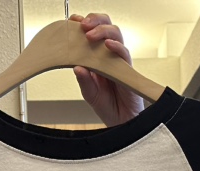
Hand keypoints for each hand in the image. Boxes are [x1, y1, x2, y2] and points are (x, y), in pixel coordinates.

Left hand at [69, 12, 143, 126]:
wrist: (120, 121)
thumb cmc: (107, 105)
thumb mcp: (89, 93)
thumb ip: (84, 80)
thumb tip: (76, 67)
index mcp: (97, 57)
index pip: (92, 32)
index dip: (83, 24)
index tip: (72, 21)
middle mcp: (108, 55)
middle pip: (106, 26)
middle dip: (95, 20)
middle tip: (83, 24)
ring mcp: (118, 60)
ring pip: (115, 34)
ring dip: (102, 30)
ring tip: (90, 34)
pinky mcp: (127, 69)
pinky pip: (124, 53)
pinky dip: (116, 46)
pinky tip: (107, 45)